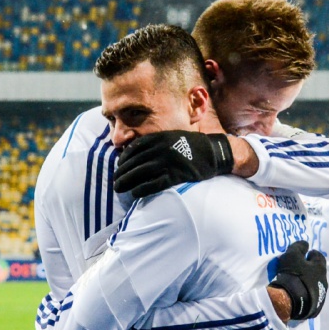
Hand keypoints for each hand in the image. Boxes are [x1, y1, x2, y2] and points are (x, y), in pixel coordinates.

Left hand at [114, 131, 234, 197]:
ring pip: (141, 173)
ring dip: (127, 181)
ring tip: (119, 188)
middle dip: (121, 172)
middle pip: (135, 162)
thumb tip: (134, 151)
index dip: (123, 159)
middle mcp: (162, 149)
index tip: (118, 167)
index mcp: (159, 138)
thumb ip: (155, 142)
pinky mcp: (177, 175)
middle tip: (115, 181)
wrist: (214, 152)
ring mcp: (169, 162)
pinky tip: (135, 193)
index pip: (134, 149)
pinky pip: (155, 183)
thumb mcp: (171, 136)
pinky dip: (142, 189)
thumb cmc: (191, 145)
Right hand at [268, 241, 326, 320]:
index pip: (319, 257)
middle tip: (302, 268)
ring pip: (317, 285)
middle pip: (319, 272)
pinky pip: (312, 298)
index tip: (307, 254)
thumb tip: (305, 244)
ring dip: (310, 283)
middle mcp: (323, 280)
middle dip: (312, 269)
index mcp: (320, 267)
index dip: (312, 254)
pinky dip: (307, 294)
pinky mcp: (316, 306)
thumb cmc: (293, 274)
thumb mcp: (292, 255)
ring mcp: (321, 294)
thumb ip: (299, 247)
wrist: (292, 301)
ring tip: (299, 283)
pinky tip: (300, 295)